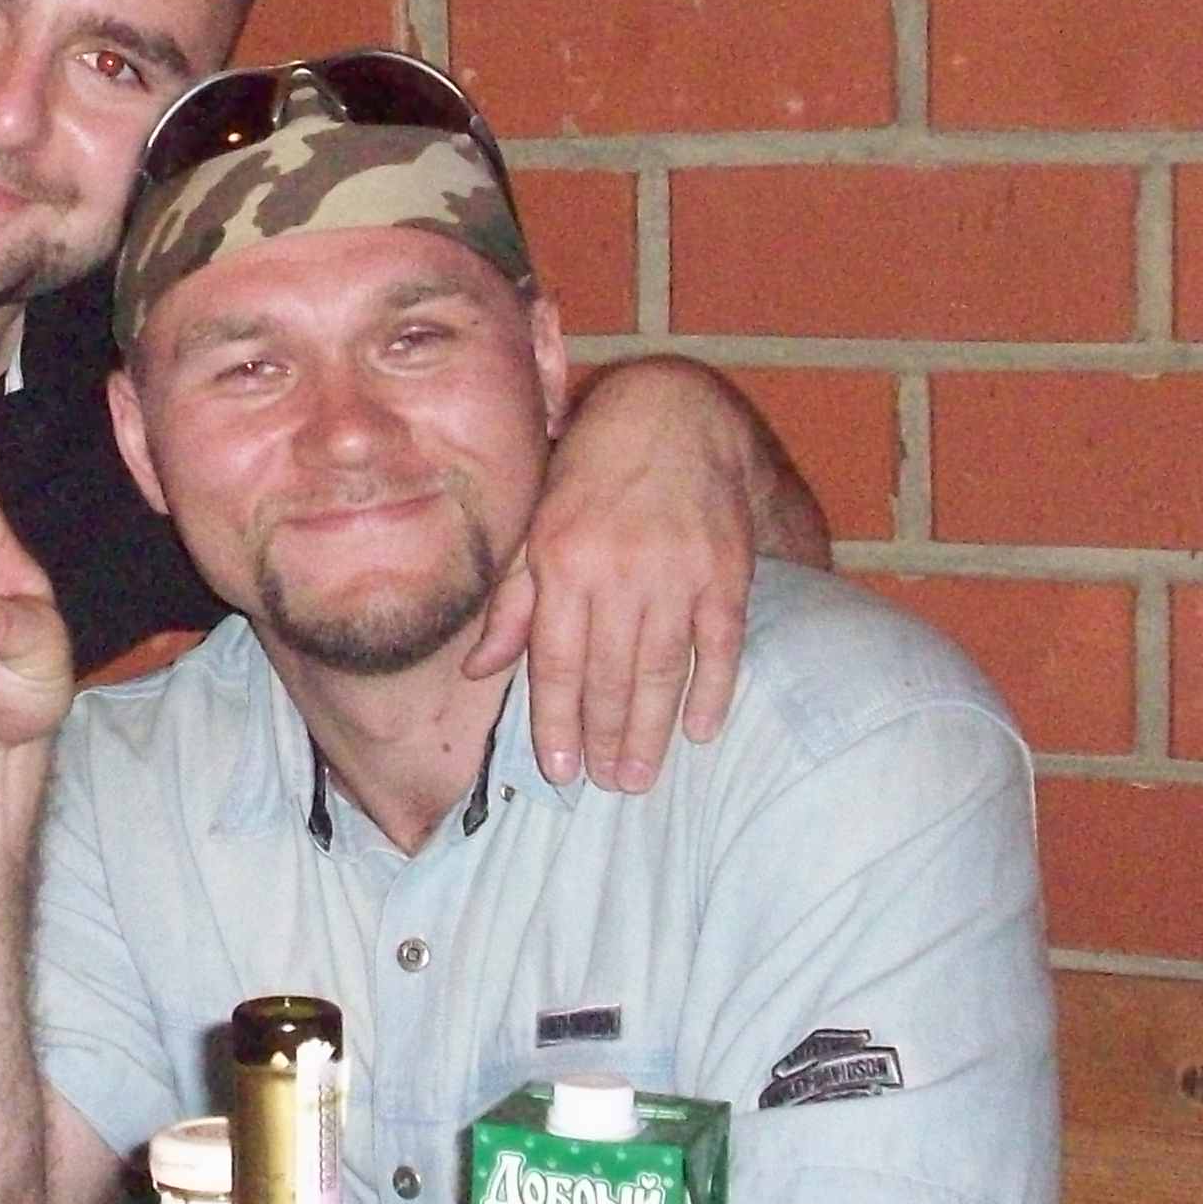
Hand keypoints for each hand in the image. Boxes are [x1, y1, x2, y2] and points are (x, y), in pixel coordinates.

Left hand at [463, 360, 754, 792]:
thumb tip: (477, 668)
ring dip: (651, 729)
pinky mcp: (725, 569)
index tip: (561, 771)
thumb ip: (511, 602)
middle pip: (609, 673)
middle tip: (609, 785)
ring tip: (641, 775)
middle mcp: (617, 571)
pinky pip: (720, 643)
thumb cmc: (590, 478)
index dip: (557, 721)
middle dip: (606, 737)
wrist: (673, 418)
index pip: (554, 660)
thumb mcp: (535, 528)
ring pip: (661, 667)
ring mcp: (676, 571)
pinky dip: (713, 690)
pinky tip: (701, 730)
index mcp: (563, 562)